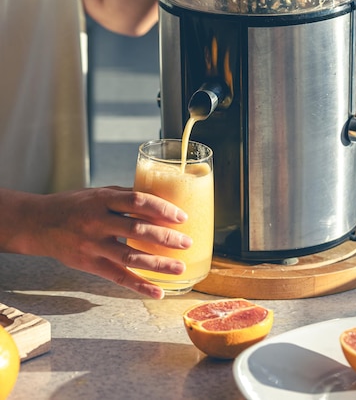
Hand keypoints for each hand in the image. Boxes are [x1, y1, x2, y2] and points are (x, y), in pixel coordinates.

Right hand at [15, 187, 191, 298]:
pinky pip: (118, 277)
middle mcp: (97, 222)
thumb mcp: (98, 193)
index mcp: (102, 200)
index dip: (161, 209)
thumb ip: (125, 197)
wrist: (39, 223)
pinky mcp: (89, 264)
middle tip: (186, 242)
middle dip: (165, 238)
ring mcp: (92, 245)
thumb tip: (159, 200)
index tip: (181, 217)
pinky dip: (139, 286)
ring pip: (130, 257)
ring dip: (158, 264)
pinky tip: (157, 292)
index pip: (137, 201)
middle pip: (137, 230)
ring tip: (179, 268)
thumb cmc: (74, 205)